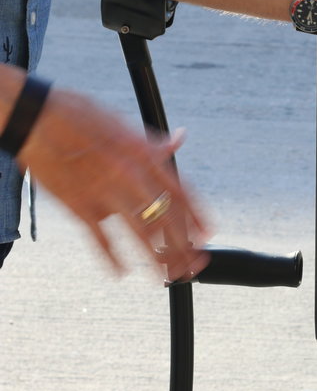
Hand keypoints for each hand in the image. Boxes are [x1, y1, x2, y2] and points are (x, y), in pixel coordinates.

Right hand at [17, 88, 209, 279]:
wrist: (35, 117)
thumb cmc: (79, 115)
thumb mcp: (123, 122)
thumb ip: (153, 141)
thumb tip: (179, 138)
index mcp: (144, 156)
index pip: (181, 192)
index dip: (197, 216)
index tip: (208, 233)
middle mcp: (131, 176)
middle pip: (166, 219)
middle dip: (184, 245)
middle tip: (194, 263)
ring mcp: (105, 194)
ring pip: (139, 234)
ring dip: (157, 259)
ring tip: (168, 275)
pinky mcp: (78, 206)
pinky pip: (100, 239)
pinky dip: (111, 258)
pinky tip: (121, 272)